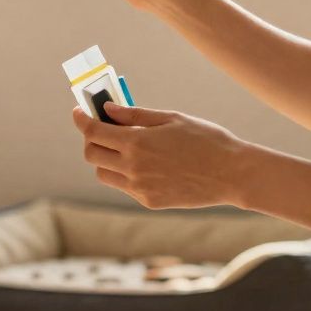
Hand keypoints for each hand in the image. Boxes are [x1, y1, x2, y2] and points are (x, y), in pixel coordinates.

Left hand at [72, 102, 250, 208]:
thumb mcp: (171, 118)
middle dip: (91, 138)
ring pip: (104, 173)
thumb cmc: (205, 139)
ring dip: (106, 159)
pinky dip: (125, 173)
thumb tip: (107, 109)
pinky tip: (145, 163)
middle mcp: (133, 167)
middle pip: (91, 154)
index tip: (78, 111)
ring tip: (124, 147)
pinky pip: (125, 186)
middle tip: (102, 128)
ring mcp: (139, 188)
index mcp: (136, 142)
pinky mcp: (149, 201)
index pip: (93, 131)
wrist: (232, 174)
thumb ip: (135, 116)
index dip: (81, 119)